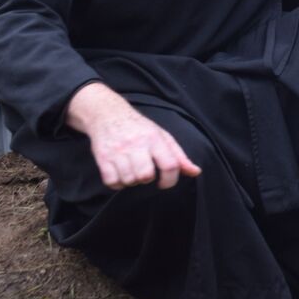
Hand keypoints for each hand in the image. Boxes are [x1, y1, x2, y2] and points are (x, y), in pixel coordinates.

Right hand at [65, 83, 201, 190]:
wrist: (108, 114)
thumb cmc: (139, 128)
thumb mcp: (161, 136)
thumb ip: (178, 156)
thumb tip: (196, 172)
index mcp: (155, 139)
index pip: (170, 165)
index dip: (170, 180)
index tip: (165, 183)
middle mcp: (137, 144)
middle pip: (146, 176)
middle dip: (147, 179)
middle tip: (145, 172)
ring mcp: (118, 151)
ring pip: (129, 180)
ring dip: (132, 181)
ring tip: (131, 170)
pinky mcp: (103, 157)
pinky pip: (111, 182)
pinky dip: (117, 183)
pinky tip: (120, 173)